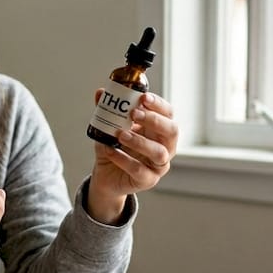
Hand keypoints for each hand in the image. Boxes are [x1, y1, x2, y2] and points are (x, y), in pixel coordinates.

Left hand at [87, 91, 177, 222]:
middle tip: (134, 113)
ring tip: (121, 134)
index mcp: (159, 129)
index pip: (168, 113)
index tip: (143, 97)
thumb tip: (101, 92)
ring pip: (159, 152)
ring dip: (140, 141)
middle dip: (154, 120)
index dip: (158, 105)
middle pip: (172, 131)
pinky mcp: (148, 180)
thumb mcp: (110, 126)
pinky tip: (111, 151)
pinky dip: (124, 159)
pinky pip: (139, 170)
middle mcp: (165, 146)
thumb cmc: (115, 147)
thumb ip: (107, 110)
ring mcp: (159, 165)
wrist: (106, 174)